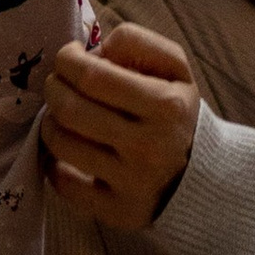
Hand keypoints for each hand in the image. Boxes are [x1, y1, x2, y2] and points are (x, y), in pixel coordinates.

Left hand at [41, 21, 203, 228]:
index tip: (68, 55)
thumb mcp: (175, 69)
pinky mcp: (118, 211)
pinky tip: (66, 152)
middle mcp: (149, 147)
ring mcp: (132, 183)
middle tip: (58, 82)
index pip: (93, 76)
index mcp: (166, 106)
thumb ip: (139, 43)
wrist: (204, 175)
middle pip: (71, 109)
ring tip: (62, 115)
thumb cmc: (178, 114)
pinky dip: (55, 163)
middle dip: (53, 88)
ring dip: (51, 122)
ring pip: (61, 144)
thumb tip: (96, 50)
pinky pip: (64, 184)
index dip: (68, 60)